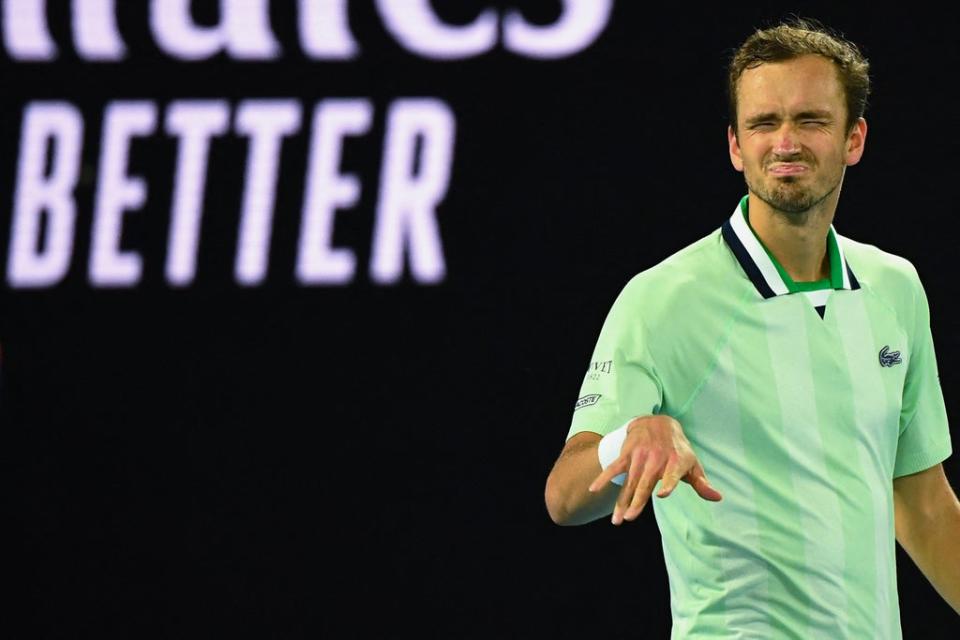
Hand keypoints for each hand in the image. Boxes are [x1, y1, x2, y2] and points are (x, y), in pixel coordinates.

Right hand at [587, 415, 721, 524]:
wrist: (658, 422)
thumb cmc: (678, 449)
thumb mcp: (692, 463)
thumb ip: (701, 483)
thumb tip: (717, 498)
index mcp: (676, 461)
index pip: (672, 474)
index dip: (668, 483)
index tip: (662, 494)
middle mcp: (657, 458)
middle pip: (645, 482)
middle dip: (637, 500)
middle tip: (631, 518)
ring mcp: (640, 456)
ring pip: (629, 481)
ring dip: (622, 500)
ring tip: (617, 519)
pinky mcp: (627, 454)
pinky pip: (614, 468)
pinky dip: (604, 477)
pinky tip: (594, 489)